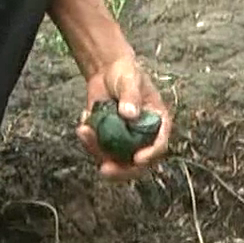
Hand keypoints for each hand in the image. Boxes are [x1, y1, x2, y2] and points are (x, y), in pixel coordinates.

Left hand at [75, 56, 171, 180]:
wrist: (105, 72)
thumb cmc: (124, 72)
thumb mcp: (129, 79)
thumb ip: (131, 95)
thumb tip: (130, 115)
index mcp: (157, 123)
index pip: (159, 144)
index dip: (150, 155)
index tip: (137, 159)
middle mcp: (144, 137)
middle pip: (137, 165)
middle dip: (121, 171)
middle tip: (105, 170)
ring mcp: (125, 142)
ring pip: (114, 161)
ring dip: (97, 152)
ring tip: (83, 129)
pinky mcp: (108, 142)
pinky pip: (99, 150)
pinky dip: (88, 141)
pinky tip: (83, 119)